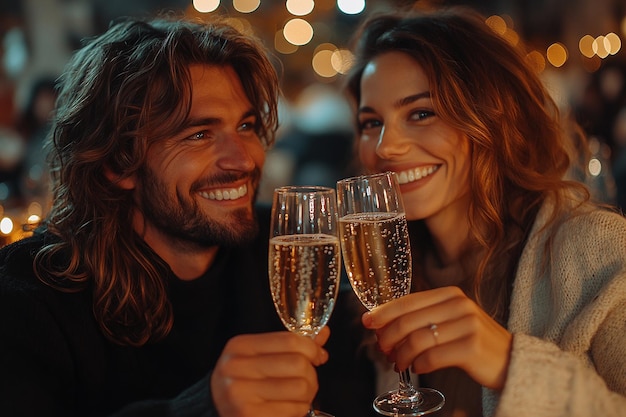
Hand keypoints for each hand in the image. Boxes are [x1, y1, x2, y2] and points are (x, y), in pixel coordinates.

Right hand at [211, 327, 329, 416]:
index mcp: (241, 346)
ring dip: (308, 393)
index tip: (317, 355)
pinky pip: (294, 410)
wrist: (213, 407)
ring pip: (300, 388)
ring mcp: (241, 394)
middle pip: (298, 364)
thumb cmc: (242, 380)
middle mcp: (237, 368)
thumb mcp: (258, 355)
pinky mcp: (249, 416)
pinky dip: (299, 409)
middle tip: (307, 379)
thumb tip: (322, 334)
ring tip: (299, 395)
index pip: (290, 340)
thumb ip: (289, 344)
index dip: (312, 348)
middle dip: (311, 373)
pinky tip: (289, 407)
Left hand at [362, 286, 511, 389]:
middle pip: (408, 321)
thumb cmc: (473, 341)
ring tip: (398, 363)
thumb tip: (383, 325)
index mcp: (451, 294)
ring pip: (417, 340)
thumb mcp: (451, 320)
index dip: (384, 313)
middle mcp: (459, 305)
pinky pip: (432, 357)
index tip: (367, 322)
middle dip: (388, 337)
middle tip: (382, 349)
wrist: (512, 360)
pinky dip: (418, 364)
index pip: (408, 301)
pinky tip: (416, 368)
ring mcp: (467, 325)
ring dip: (401, 354)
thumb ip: (423, 318)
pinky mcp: (471, 347)